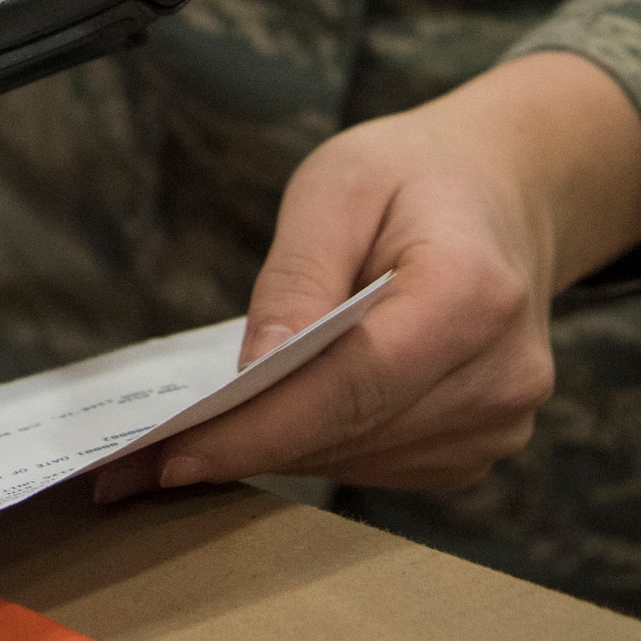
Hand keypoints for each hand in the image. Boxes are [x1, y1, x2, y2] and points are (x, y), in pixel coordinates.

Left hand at [94, 53, 640, 502]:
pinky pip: (378, 464)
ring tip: (189, 441)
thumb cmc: (412, 177)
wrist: (502, 194)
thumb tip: (253, 372)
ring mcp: (501, 422)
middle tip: (138, 464)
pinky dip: (317, 445)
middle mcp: (501, 375)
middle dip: (243, 445)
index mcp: (472, 295)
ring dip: (275, 451)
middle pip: (350, 432)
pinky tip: (271, 421)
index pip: (353, 388)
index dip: (259, 430)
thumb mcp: (338, 184)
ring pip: (357, 459)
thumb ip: (297, 276)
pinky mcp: (480, 447)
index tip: (173, 456)